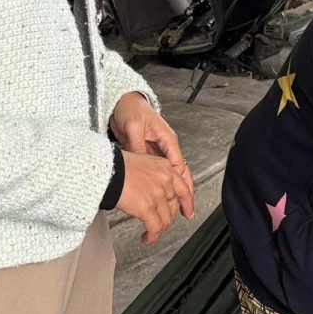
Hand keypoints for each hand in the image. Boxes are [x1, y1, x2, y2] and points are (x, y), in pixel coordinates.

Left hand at [110, 91, 194, 211]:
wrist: (124, 101)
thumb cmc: (130, 110)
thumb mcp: (133, 127)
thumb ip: (138, 146)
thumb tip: (142, 164)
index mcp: (167, 139)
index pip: (178, 164)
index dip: (182, 183)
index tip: (183, 199)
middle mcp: (167, 146)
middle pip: (182, 172)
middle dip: (187, 193)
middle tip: (189, 212)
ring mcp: (160, 150)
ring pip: (174, 174)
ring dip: (178, 192)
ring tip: (181, 209)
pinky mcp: (152, 152)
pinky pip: (162, 171)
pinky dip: (166, 185)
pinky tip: (166, 196)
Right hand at [117, 150, 195, 243]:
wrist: (105, 170)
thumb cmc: (116, 165)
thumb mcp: (142, 162)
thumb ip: (153, 174)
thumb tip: (153, 187)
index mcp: (165, 168)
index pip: (184, 188)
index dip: (188, 204)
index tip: (188, 212)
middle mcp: (165, 181)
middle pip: (174, 206)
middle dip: (169, 219)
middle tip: (164, 225)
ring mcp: (157, 195)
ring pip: (166, 219)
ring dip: (159, 229)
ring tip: (151, 233)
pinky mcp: (147, 208)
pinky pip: (155, 227)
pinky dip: (152, 236)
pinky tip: (147, 238)